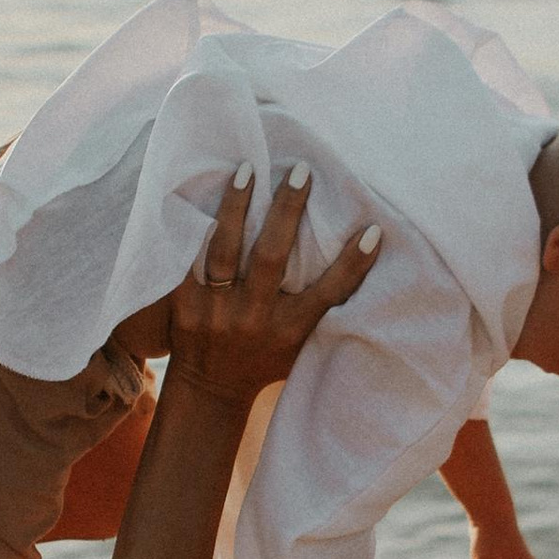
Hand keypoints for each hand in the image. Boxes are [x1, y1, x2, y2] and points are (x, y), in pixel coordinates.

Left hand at [165, 166, 379, 409]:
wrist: (209, 390)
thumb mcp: (299, 344)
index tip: (373, 230)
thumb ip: (319, 310)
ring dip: (238, 206)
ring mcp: (216, 311)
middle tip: (302, 171)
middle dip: (287, 211)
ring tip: (248, 169)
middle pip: (271, 258)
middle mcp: (254, 318)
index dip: (353, 263)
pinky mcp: (185, 304)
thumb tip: (354, 260)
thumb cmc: (265, 360)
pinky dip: (200, 227)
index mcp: (289, 330)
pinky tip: (204, 195)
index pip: (329, 293)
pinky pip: (190, 258)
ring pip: (225, 250)